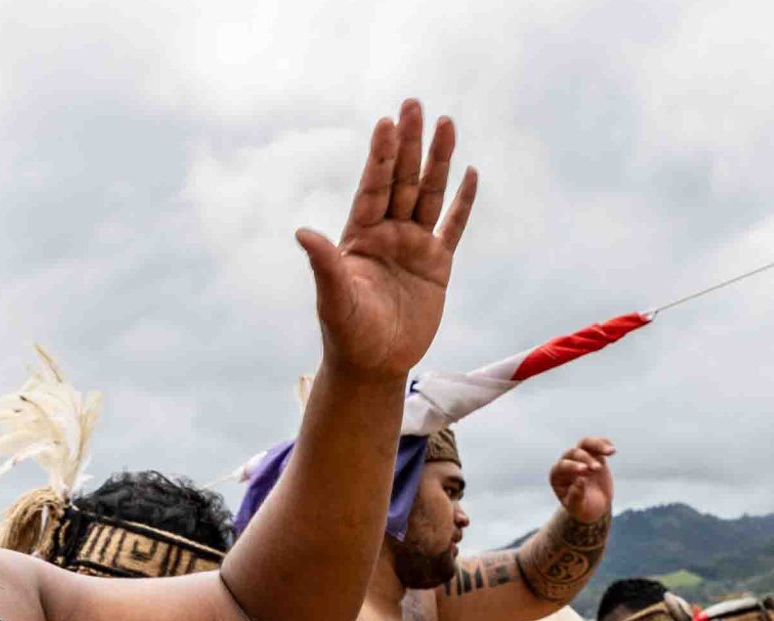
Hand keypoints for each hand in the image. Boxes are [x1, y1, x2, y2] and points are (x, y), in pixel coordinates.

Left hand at [298, 99, 478, 380]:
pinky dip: (462, 203)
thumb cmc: (346, 333)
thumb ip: (324, 264)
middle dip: (409, 143)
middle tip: (414, 104)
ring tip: (446, 123)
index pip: (372, 188)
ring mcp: (414, 246)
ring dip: (438, 161)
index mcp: (359, 236)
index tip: (386, 123)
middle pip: (401, 180)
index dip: (379, 157)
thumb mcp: (334, 300)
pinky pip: (453, 227)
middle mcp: (387, 233)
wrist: (373, 364)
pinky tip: (470, 174)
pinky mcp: (437, 265)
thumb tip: (302, 233)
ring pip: (429, 194)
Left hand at [548, 437, 615, 522]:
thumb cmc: (583, 509)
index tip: (585, 470)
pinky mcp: (593, 455)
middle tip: (597, 469)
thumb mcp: (578, 508)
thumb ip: (576, 496)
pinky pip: (597, 445)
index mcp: (557, 476)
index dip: (572, 466)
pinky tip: (612, 450)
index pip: (562, 466)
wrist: (594, 507)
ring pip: (585, 443)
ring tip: (610, 451)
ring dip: (597, 445)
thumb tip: (580, 480)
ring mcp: (580, 458)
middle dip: (586, 459)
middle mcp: (567, 464)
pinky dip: (604, 444)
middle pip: (574, 453)